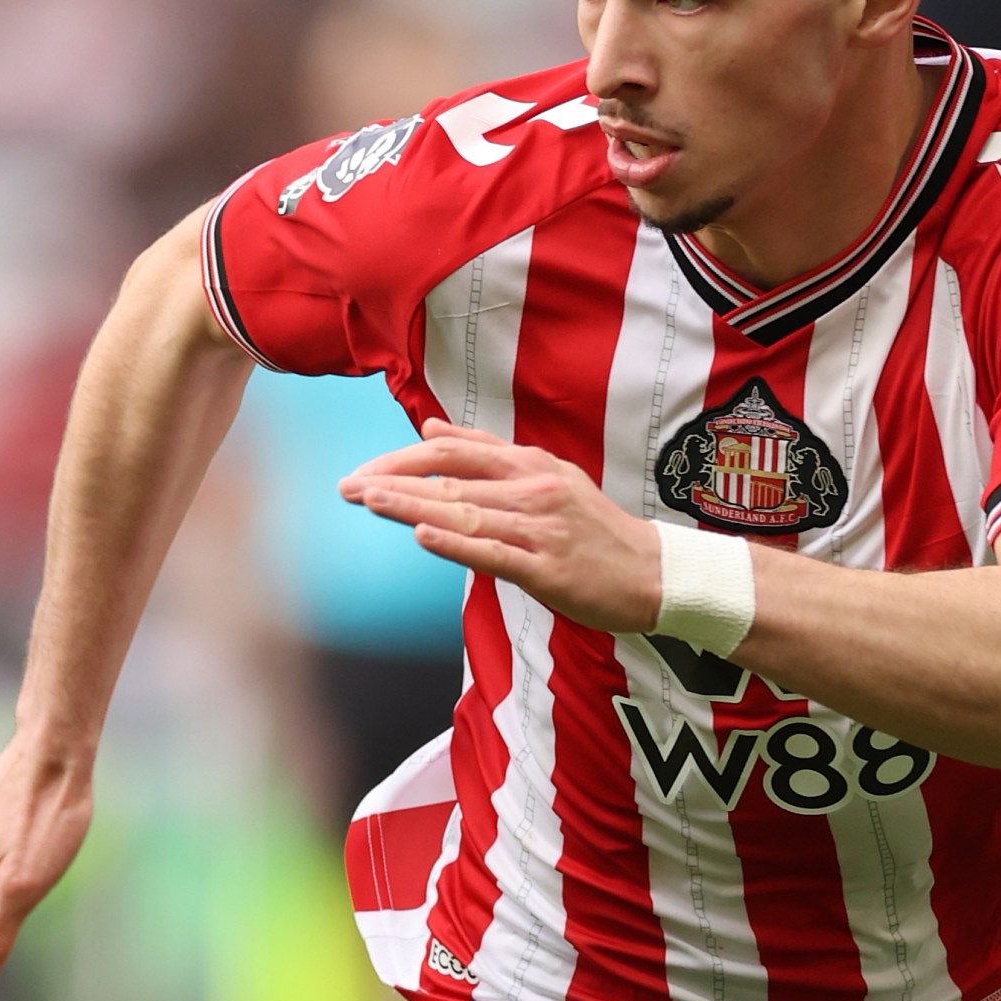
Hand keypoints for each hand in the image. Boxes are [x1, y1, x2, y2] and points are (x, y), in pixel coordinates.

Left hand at [343, 425, 662, 631]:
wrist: (653, 572)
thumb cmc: (595, 531)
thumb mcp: (547, 475)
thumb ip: (489, 451)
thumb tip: (430, 428)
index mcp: (530, 464)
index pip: (455, 451)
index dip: (404, 458)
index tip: (364, 470)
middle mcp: (533, 488)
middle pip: (452, 478)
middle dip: (394, 482)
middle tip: (347, 488)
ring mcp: (541, 527)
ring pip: (466, 511)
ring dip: (413, 506)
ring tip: (370, 501)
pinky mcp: (547, 568)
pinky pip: (495, 552)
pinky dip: (457, 543)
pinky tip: (423, 536)